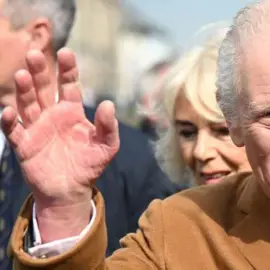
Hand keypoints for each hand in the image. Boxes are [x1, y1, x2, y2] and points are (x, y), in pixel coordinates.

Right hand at [1, 49, 119, 240]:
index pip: (69, 85)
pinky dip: (10, 121)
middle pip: (44, 89)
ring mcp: (36, 128)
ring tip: (22, 75)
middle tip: (35, 54)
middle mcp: (51, 114)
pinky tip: (9, 111)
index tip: (65, 52)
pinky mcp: (24, 145)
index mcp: (72, 111)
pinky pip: (14, 131)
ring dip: (24, 90)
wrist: (71, 190)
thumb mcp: (107, 146)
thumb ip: (109, 127)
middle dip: (40, 72)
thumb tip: (109, 104)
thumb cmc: (90, 164)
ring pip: (27, 104)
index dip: (67, 69)